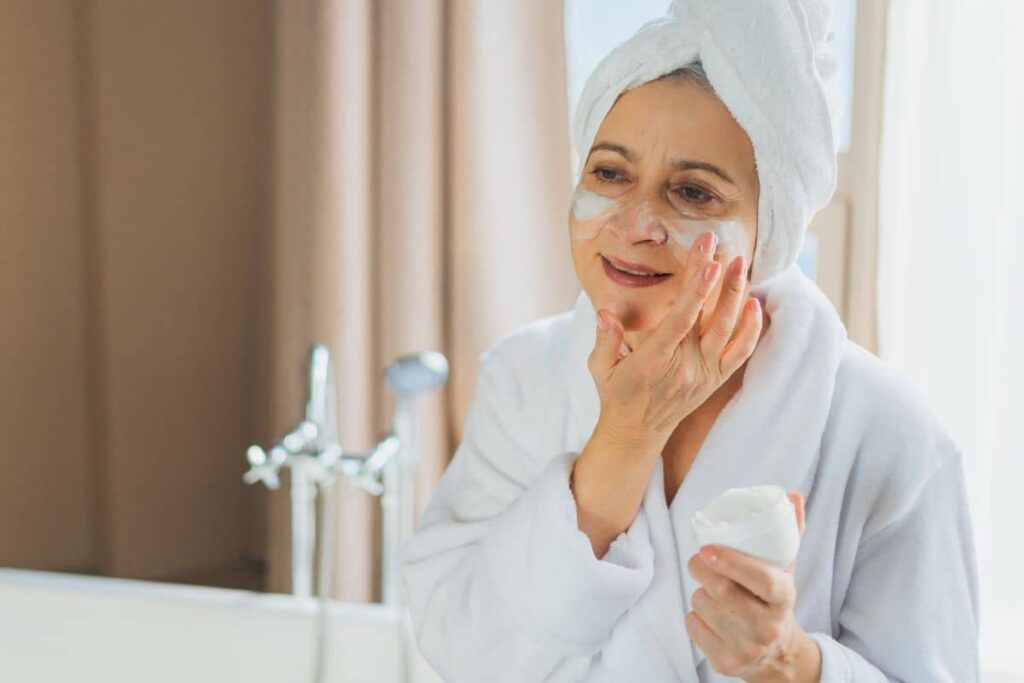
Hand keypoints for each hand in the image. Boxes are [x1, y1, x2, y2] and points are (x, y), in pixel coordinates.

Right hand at [588, 230, 762, 449]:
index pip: (681, 319)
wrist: (637, 431)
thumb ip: (604, 340)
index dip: (697, 290)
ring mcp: (704, 374)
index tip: (708, 262)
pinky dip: (750, 329)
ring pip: (727, 329)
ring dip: (736, 294)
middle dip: (716, 277)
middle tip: (720, 243)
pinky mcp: (715, 379)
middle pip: (707, 316)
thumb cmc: (616, 393)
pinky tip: (753, 303)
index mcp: (655, 360)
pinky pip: (740, 353)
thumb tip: (604, 312)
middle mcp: (685, 367)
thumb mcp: (599, 368)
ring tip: (740, 263)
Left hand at [685, 492, 821, 681]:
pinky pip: (692, 626)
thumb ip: (788, 531)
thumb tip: (793, 494)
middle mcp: (767, 628)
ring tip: (711, 589)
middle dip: (701, 568)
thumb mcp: (785, 569)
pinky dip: (694, 615)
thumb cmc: (773, 599)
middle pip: (721, 591)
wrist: (777, 654)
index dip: (732, 562)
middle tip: (699, 558)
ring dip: (698, 591)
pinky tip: (709, 614)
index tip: (707, 548)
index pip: (761, 580)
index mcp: (784, 599)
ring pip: (702, 605)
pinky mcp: (725, 663)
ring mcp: (746, 648)